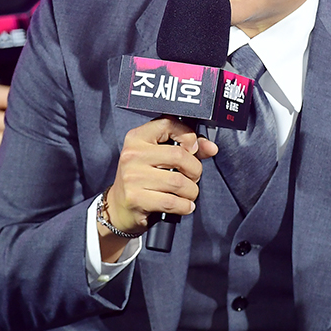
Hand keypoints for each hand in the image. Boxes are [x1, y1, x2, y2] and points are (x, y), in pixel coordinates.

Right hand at [98, 117, 216, 260]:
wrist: (119, 207)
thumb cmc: (142, 178)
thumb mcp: (159, 157)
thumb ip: (187, 148)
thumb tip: (211, 148)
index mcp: (137, 138)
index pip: (168, 124)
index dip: (188, 135)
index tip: (193, 149)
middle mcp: (132, 155)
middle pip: (179, 155)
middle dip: (195, 169)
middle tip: (193, 177)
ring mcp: (132, 177)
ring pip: (178, 182)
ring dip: (191, 191)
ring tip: (188, 193)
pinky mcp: (135, 198)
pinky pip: (172, 202)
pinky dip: (185, 206)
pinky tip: (185, 205)